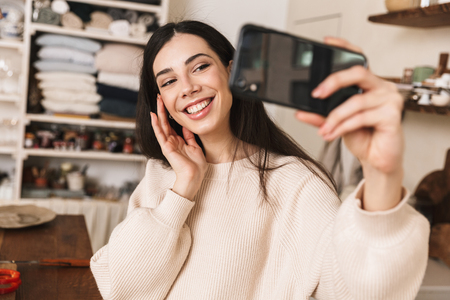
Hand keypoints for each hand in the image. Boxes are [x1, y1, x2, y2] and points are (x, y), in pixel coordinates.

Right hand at [151, 96, 206, 199]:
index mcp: (179, 141)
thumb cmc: (196, 166)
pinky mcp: (166, 147)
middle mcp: (172, 142)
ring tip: (157, 101)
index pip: (172, 125)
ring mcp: (168, 144)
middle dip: (163, 109)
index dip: (171, 114)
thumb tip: (187, 126)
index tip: (170, 103)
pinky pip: (160, 134)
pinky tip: (154, 115)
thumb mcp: (195, 147)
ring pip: (161, 125)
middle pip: (165, 122)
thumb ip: (190, 137)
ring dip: (159, 113)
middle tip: (161, 97)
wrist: (194, 176)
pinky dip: (156, 124)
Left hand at [295, 37, 403, 209]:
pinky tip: (332, 134)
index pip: (359, 59)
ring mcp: (390, 100)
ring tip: (323, 129)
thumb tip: (299, 111)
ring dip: (334, 117)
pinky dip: (343, 127)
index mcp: (369, 84)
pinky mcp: (393, 116)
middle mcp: (382, 87)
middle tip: (316, 94)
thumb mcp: (336, 123)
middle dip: (334, 81)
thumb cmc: (363, 137)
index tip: (327, 41)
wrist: (377, 160)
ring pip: (356, 101)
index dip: (345, 46)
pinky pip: (362, 117)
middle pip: (358, 72)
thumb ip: (319, 116)